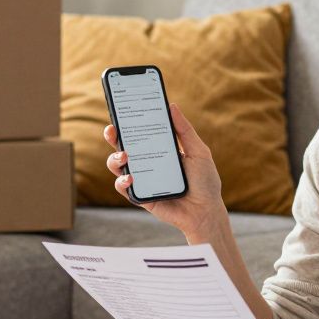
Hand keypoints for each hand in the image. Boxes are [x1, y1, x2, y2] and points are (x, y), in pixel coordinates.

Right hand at [104, 103, 225, 236]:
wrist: (206, 212)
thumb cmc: (205, 181)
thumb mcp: (199, 152)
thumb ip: (185, 131)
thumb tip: (172, 106)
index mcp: (160, 149)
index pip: (140, 132)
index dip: (128, 122)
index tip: (121, 110)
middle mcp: (147, 163)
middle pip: (123, 146)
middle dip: (113, 137)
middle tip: (112, 131)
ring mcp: (142, 179)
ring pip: (117, 166)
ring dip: (114, 159)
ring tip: (124, 156)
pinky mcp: (140, 196)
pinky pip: (124, 188)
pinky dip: (122, 181)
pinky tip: (130, 177)